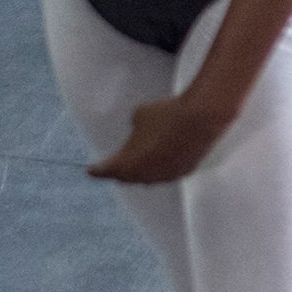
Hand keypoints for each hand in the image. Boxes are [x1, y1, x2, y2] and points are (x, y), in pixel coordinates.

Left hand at [89, 91, 233, 184]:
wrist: (201, 118)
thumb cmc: (166, 115)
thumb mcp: (139, 114)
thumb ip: (133, 128)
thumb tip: (140, 133)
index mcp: (127, 163)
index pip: (106, 171)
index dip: (97, 171)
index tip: (90, 172)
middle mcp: (144, 176)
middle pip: (127, 177)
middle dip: (120, 170)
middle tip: (115, 164)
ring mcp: (165, 176)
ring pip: (148, 176)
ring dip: (143, 168)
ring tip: (141, 156)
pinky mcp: (184, 172)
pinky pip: (167, 172)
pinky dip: (162, 165)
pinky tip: (164, 154)